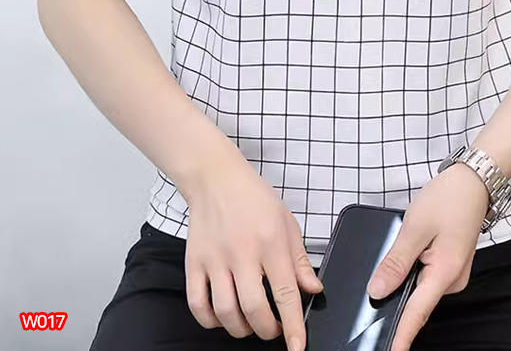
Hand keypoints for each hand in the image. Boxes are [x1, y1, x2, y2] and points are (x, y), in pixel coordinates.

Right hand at [182, 155, 322, 350]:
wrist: (216, 179)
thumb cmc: (253, 197)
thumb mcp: (287, 222)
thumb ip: (300, 259)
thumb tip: (313, 289)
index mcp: (270, 242)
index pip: (286, 293)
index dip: (294, 326)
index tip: (297, 346)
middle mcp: (242, 252)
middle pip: (254, 309)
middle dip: (267, 331)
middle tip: (274, 330)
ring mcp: (215, 259)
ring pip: (226, 312)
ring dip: (241, 329)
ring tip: (250, 325)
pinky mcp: (194, 263)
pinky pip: (198, 305)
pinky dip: (210, 321)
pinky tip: (222, 317)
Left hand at [367, 163, 489, 350]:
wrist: (473, 181)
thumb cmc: (448, 198)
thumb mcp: (414, 227)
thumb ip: (395, 262)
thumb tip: (377, 291)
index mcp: (444, 273)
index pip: (416, 314)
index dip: (400, 336)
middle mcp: (452, 280)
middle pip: (416, 301)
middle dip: (395, 300)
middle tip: (380, 289)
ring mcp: (453, 273)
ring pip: (420, 287)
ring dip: (404, 281)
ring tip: (400, 255)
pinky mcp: (450, 264)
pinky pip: (426, 277)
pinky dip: (413, 272)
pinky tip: (408, 255)